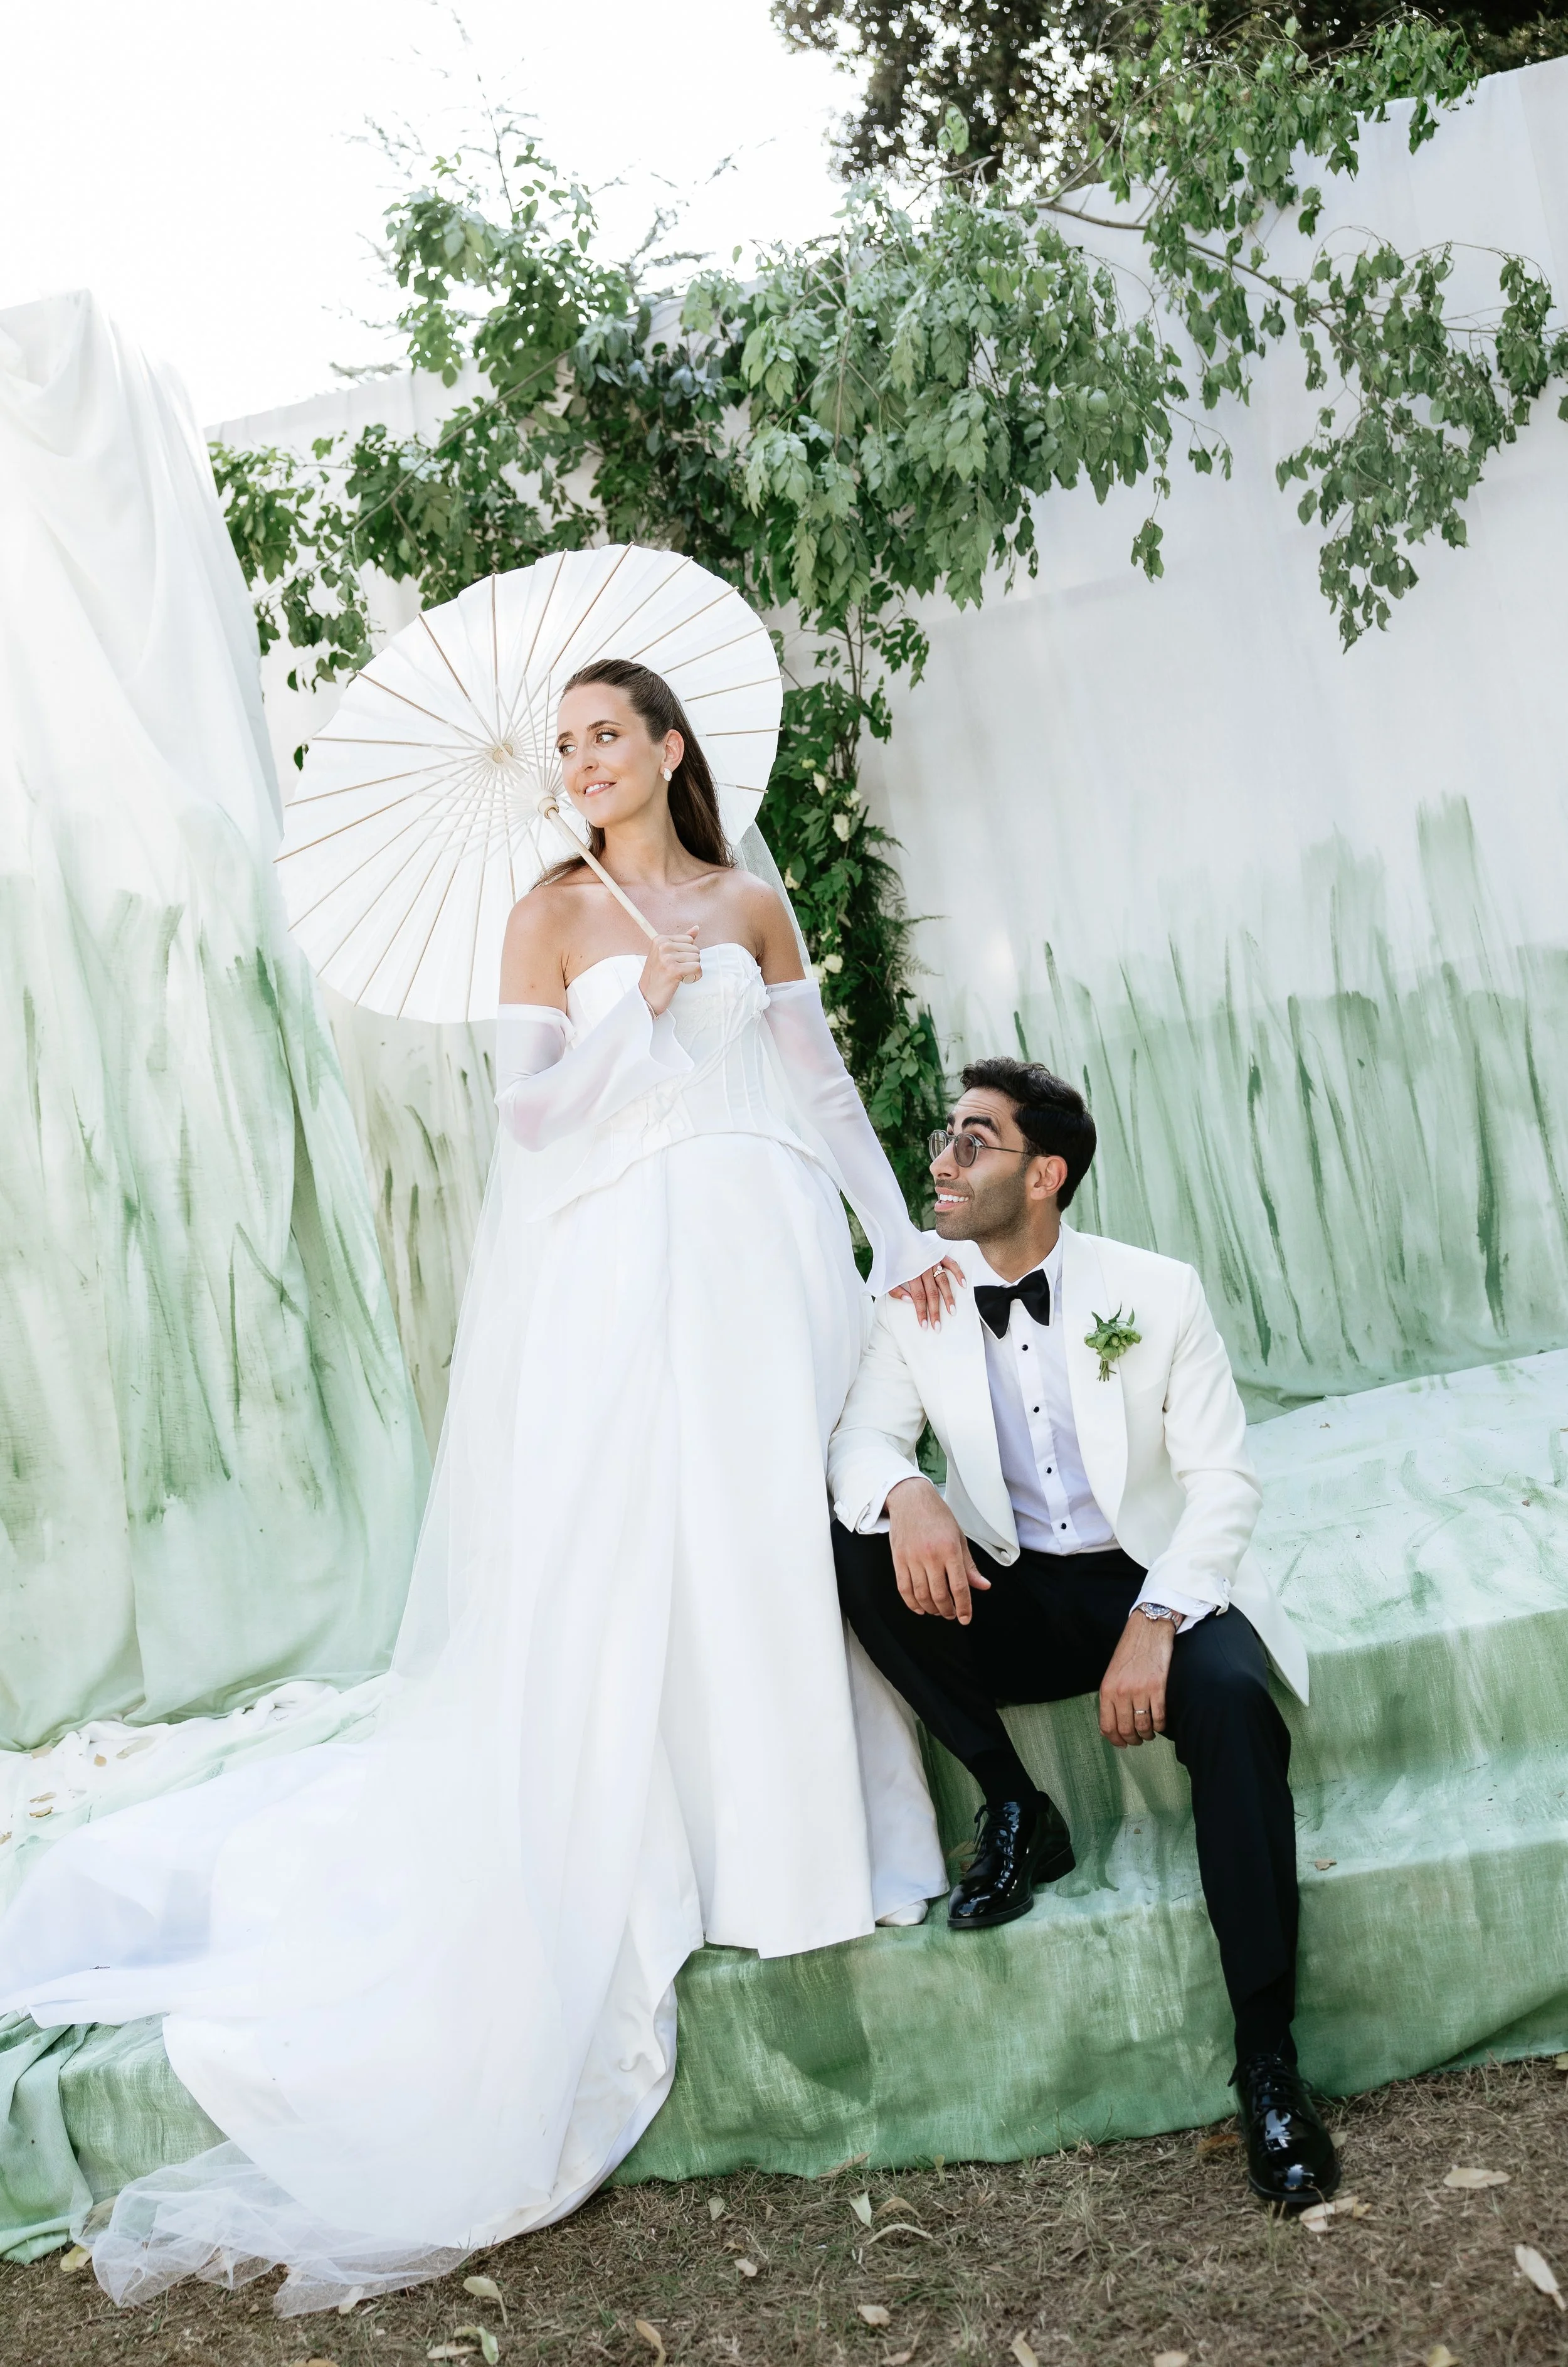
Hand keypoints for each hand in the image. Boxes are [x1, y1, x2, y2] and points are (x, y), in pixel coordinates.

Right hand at [639, 927, 701, 1015]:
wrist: (647, 997)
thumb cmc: (658, 977)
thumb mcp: (666, 955)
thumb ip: (682, 941)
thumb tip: (696, 928)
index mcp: (660, 939)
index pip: (689, 940)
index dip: (687, 954)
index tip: (674, 963)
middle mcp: (662, 946)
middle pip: (695, 949)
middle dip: (690, 962)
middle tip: (676, 971)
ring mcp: (667, 957)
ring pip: (697, 959)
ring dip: (692, 971)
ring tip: (678, 976)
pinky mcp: (673, 969)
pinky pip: (697, 968)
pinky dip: (695, 977)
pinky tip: (683, 981)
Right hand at [887, 1476, 990, 1623]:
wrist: (910, 1499)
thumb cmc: (936, 1515)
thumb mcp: (959, 1537)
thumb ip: (969, 1565)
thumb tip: (982, 1585)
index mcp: (949, 1549)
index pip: (959, 1587)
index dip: (964, 1607)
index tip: (966, 1618)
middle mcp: (931, 1555)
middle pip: (940, 1595)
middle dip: (948, 1611)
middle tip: (952, 1614)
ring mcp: (912, 1558)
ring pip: (921, 1595)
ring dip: (931, 1609)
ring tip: (938, 1611)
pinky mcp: (898, 1559)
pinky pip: (904, 1588)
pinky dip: (912, 1603)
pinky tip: (919, 1607)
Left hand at [889, 1257, 963, 1328]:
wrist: (894, 1234)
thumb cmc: (890, 1257)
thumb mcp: (886, 1275)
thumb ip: (895, 1290)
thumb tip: (909, 1301)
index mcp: (910, 1273)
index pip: (918, 1297)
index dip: (921, 1312)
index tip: (925, 1326)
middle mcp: (923, 1268)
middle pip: (932, 1293)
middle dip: (935, 1311)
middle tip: (938, 1327)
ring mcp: (933, 1260)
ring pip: (943, 1282)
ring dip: (948, 1298)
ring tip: (952, 1311)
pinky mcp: (939, 1253)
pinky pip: (951, 1264)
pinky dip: (958, 1273)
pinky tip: (963, 1285)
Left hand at [1099, 1611, 1175, 1746]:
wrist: (1147, 1631)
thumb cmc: (1130, 1652)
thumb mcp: (1112, 1674)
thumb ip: (1111, 1697)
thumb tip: (1110, 1724)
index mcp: (1107, 1689)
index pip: (1107, 1725)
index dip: (1115, 1740)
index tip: (1121, 1744)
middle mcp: (1121, 1692)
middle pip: (1126, 1730)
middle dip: (1132, 1740)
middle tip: (1138, 1740)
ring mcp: (1140, 1691)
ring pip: (1143, 1727)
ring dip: (1147, 1735)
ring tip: (1149, 1733)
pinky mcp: (1158, 1688)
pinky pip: (1159, 1718)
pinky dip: (1161, 1726)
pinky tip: (1160, 1724)